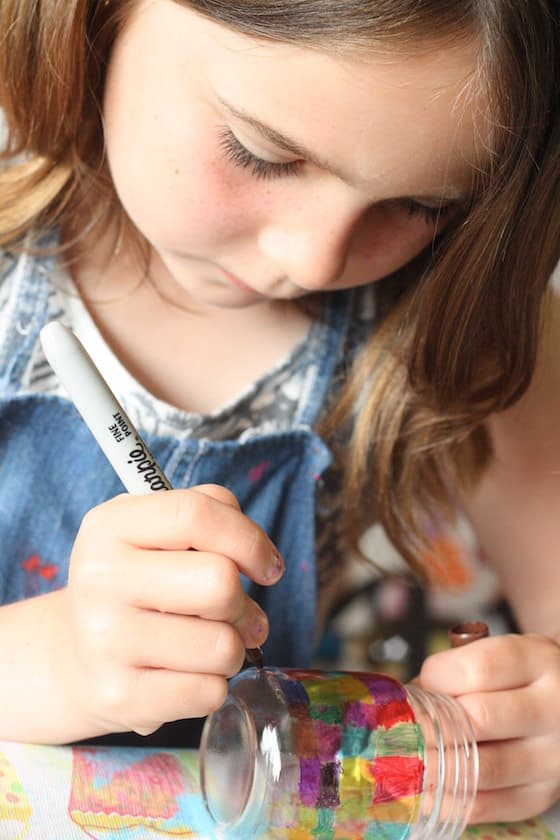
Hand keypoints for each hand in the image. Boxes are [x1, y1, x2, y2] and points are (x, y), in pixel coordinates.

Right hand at [57, 485, 281, 736]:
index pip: (196, 515)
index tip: (267, 567)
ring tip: (210, 643)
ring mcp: (105, 640)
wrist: (78, 653)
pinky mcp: (119, 695)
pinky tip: (189, 674)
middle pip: (218, 583)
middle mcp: (101, 578)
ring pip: (223, 646)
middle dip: (244, 604)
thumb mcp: (156, 529)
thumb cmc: (139, 581)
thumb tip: (262, 559)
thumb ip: (212, 513)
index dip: (248, 539)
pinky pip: (209, 693)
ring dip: (233, 648)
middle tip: (239, 613)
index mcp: (111, 526)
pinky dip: (214, 685)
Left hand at [415, 633, 559, 822]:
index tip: (417, 684)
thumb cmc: (516, 674)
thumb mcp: (497, 653)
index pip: (480, 667)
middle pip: (480, 718)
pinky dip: (450, 800)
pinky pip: (490, 805)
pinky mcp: (542, 795)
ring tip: (403, 760)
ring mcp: (552, 757)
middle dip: (427, 724)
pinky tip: (423, 790)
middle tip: (399, 727)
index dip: (437, 676)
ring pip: (484, 767)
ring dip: (434, 766)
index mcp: (539, 661)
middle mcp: (553, 709)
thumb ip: (456, 669)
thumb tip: (405, 702)